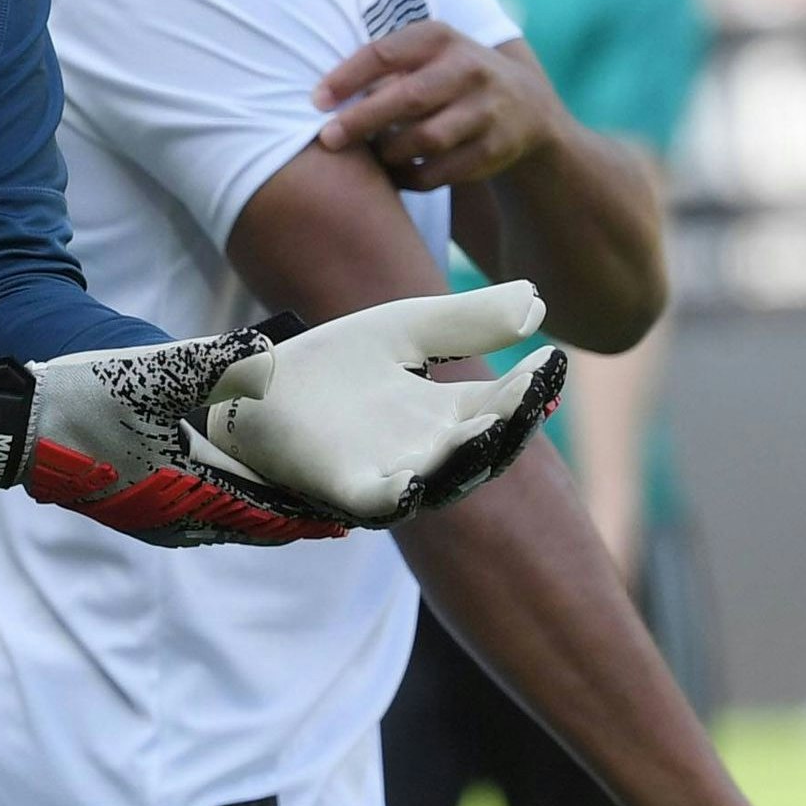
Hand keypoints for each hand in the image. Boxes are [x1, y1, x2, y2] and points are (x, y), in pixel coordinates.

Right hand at [0, 331, 351, 547]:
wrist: (19, 428)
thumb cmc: (82, 401)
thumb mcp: (151, 374)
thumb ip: (213, 362)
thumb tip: (265, 348)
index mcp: (187, 493)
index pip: (265, 514)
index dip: (306, 517)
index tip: (345, 518)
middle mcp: (175, 519)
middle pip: (251, 528)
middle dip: (292, 522)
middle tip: (335, 519)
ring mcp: (153, 520)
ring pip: (224, 528)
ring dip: (261, 520)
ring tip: (294, 511)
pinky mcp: (136, 510)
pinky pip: (198, 522)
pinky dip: (229, 514)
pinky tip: (234, 497)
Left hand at [200, 287, 563, 522]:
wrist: (254, 387)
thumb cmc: (332, 365)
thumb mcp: (405, 329)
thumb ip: (467, 319)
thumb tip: (538, 302)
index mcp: (447, 414)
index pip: (504, 404)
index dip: (532, 387)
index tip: (552, 358)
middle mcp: (430, 452)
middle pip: (487, 445)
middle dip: (514, 422)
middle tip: (533, 389)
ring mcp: (392, 476)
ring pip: (446, 477)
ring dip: (470, 456)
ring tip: (491, 424)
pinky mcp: (346, 491)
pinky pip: (384, 503)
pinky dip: (404, 495)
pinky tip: (419, 478)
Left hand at [312, 24, 564, 188]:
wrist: (526, 106)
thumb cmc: (449, 78)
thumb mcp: (427, 55)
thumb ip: (383, 67)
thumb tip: (318, 96)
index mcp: (440, 38)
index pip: (385, 53)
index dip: (346, 78)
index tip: (315, 101)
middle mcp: (468, 69)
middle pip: (406, 99)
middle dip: (362, 121)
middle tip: (327, 139)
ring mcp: (486, 110)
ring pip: (424, 140)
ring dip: (388, 152)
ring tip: (370, 155)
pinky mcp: (494, 149)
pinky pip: (440, 172)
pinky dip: (409, 177)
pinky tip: (393, 174)